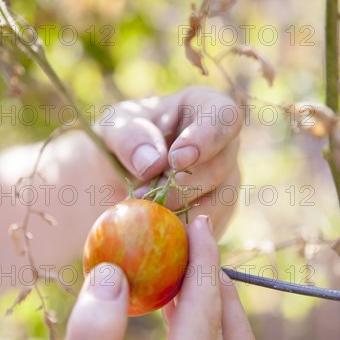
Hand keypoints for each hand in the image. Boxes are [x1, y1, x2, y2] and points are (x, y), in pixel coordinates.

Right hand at [18, 216, 255, 339]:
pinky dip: (201, 322)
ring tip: (185, 268)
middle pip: (230, 327)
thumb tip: (117, 271)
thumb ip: (94, 329)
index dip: (204, 263)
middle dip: (216, 278)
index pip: (205, 312)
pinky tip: (173, 307)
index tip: (200, 225)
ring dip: (213, 300)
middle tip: (193, 242)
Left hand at [99, 87, 241, 235]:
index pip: (225, 117)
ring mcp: (226, 179)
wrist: (118, 174)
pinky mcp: (219, 211)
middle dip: (181, 186)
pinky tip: (157, 229)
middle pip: (220, 167)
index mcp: (204, 107)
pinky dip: (183, 231)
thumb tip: (154, 162)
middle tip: (143, 195)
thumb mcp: (113, 128)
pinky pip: (211, 227)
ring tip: (144, 213)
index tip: (176, 160)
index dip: (206, 139)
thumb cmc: (121, 140)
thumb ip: (129, 136)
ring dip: (180, 212)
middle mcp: (224, 144)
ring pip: (220, 201)